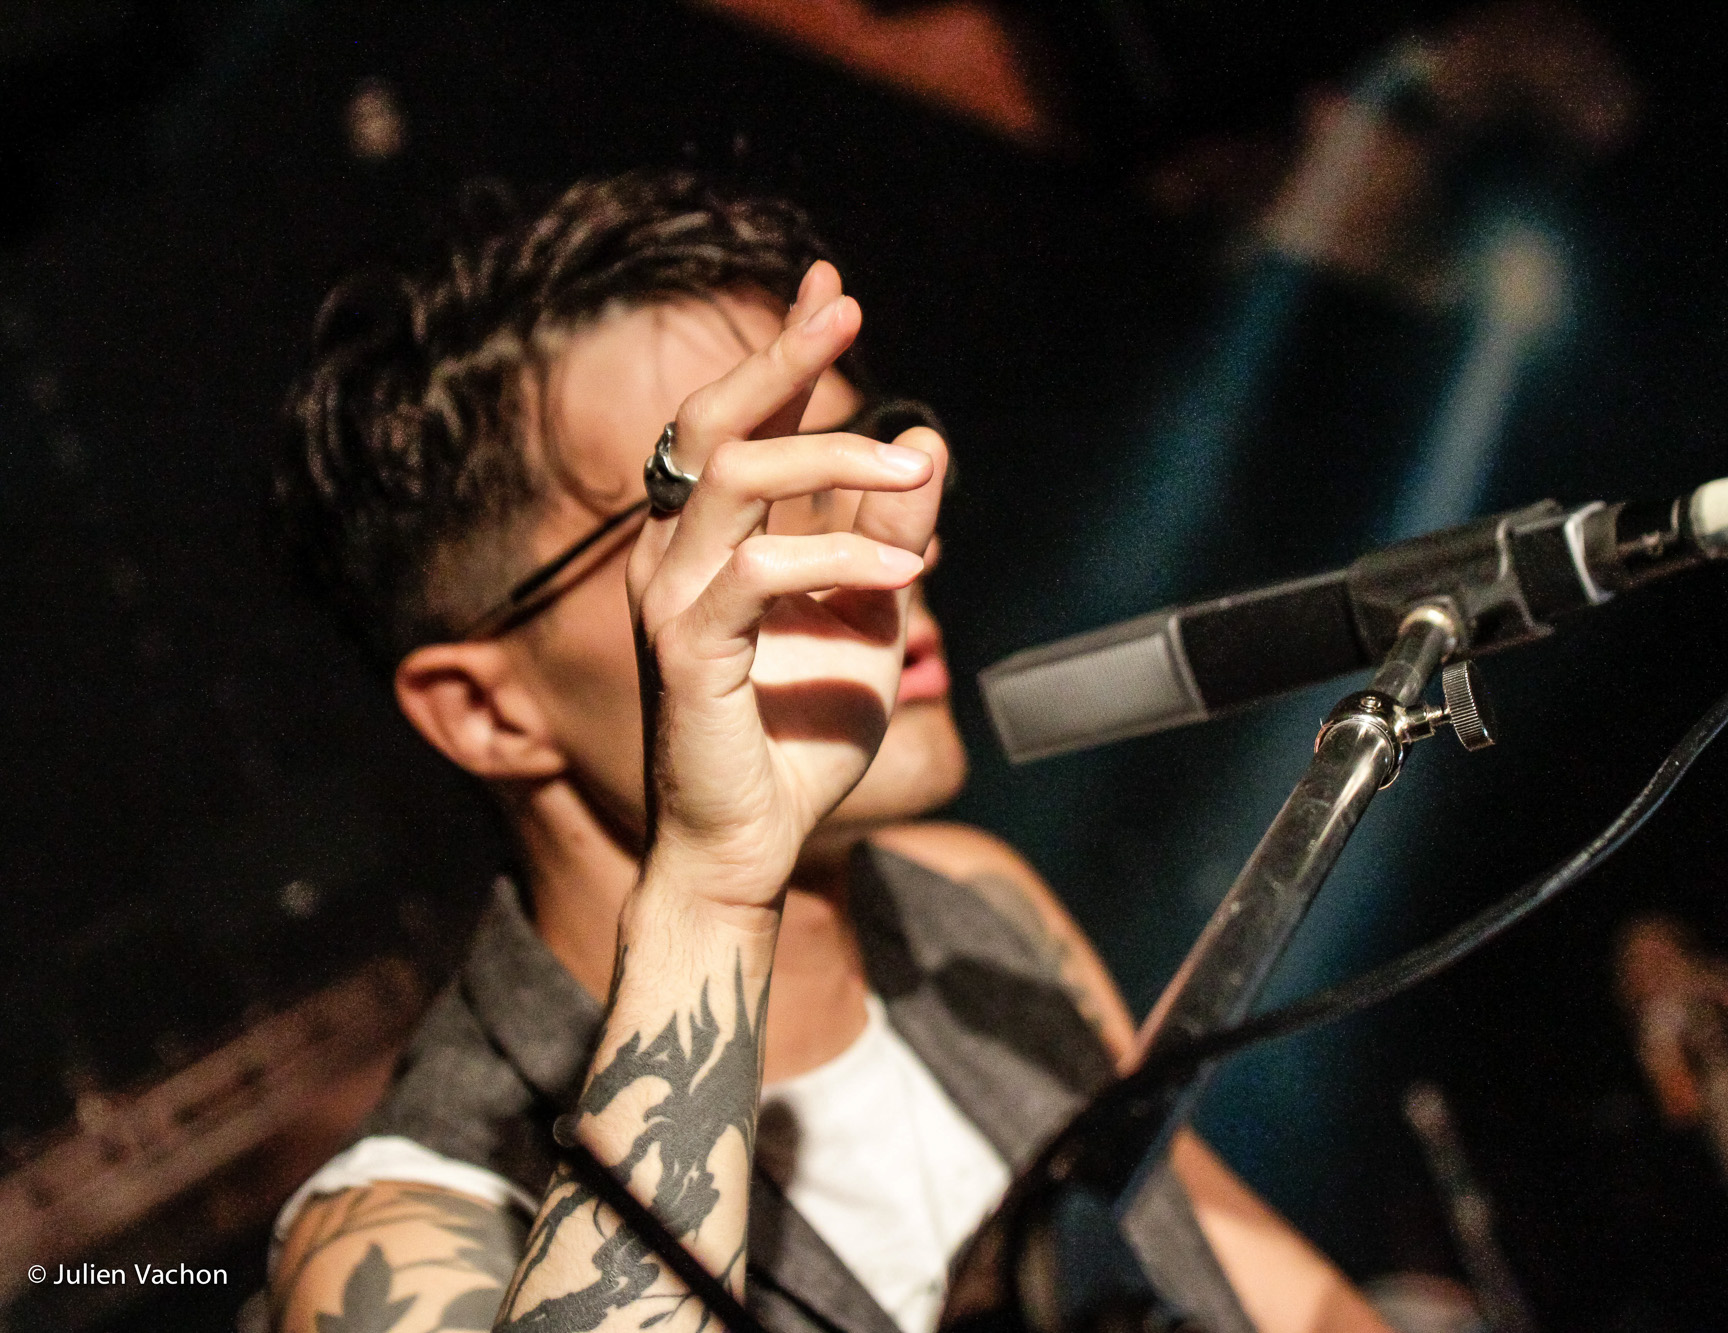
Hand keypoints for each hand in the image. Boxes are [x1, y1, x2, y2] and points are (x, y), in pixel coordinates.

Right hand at [623, 262, 946, 915]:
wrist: (752, 845)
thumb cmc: (799, 737)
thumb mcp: (868, 620)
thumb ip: (886, 534)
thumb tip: (927, 445)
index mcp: (709, 540)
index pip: (737, 423)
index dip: (781, 349)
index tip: (830, 285)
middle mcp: (673, 554)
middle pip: (714, 423)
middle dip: (781, 357)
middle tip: (844, 307)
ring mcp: (670, 598)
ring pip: (734, 480)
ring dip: (830, 458)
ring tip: (908, 471)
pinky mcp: (686, 650)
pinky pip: (756, 573)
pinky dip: (834, 559)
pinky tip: (900, 571)